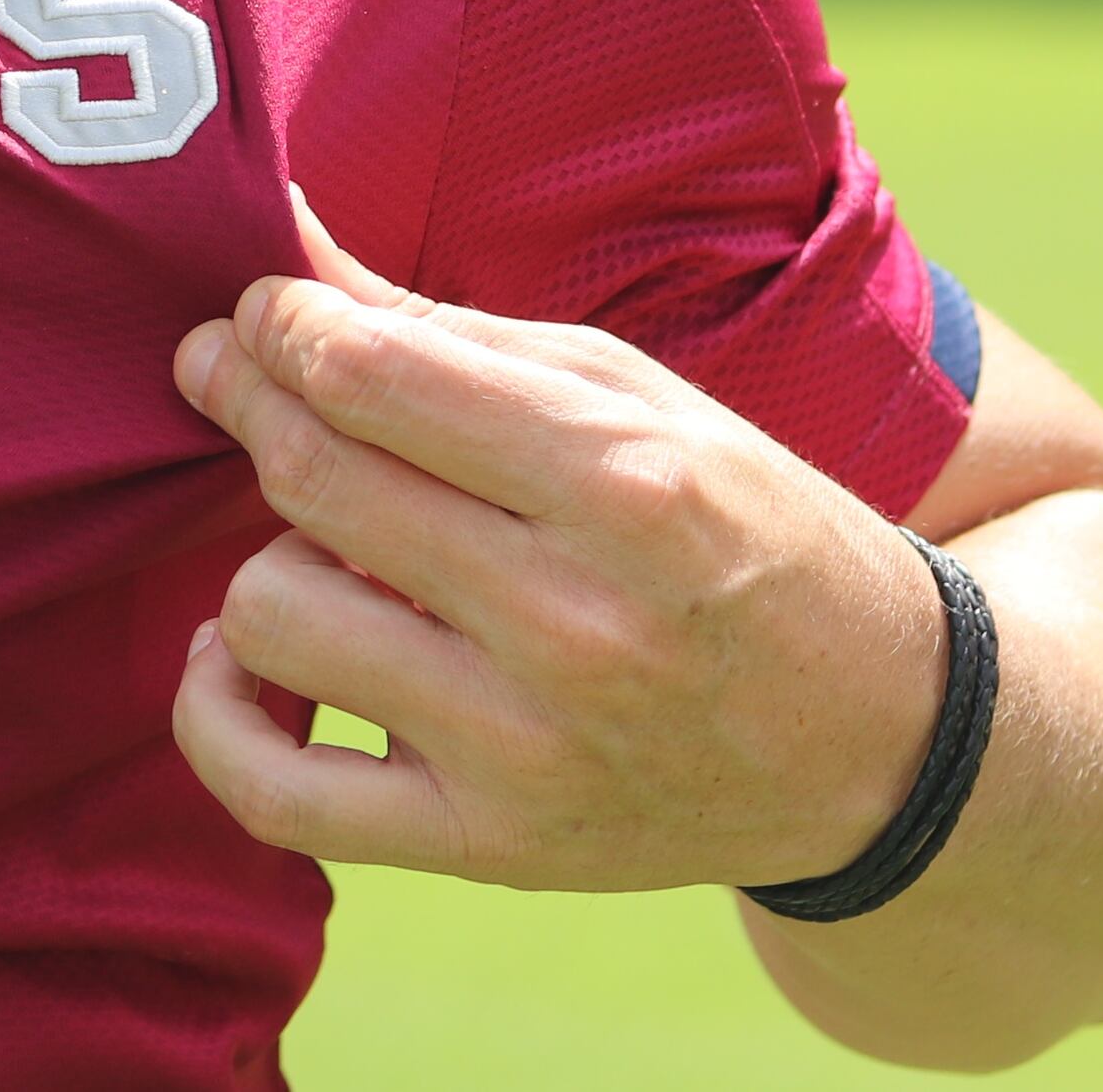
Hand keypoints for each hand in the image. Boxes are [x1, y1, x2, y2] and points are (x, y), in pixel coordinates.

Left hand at [168, 195, 942, 894]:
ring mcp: (529, 750)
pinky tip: (240, 657)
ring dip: (270, 555)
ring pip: (272, 612)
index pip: (372, 377)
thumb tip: (288, 254)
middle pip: (313, 478)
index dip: (282, 328)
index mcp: (628, 484)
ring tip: (332, 543)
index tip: (265, 315)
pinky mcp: (493, 849)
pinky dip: (215, 716)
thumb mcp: (639, 402)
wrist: (887, 741)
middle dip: (250, 402)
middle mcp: (577, 624)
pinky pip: (275, 793)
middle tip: (243, 379)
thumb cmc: (747, 531)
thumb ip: (453, 333)